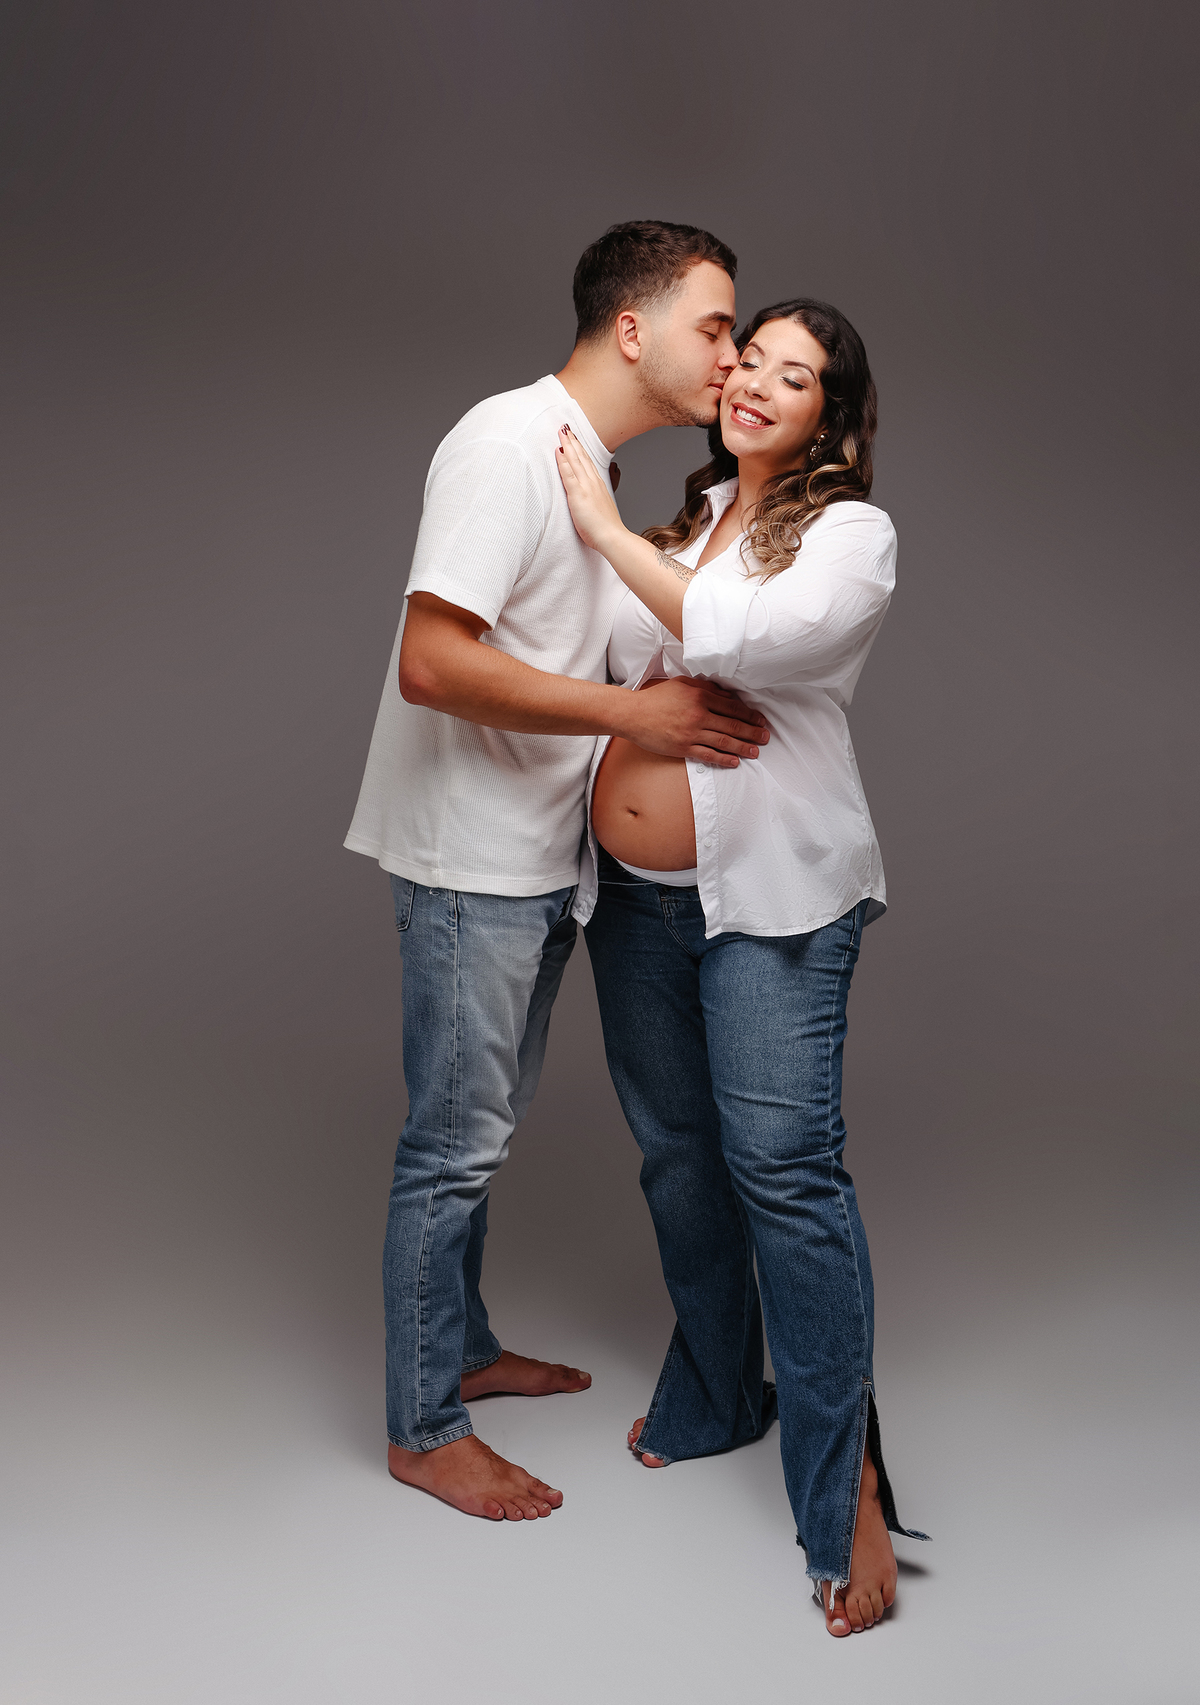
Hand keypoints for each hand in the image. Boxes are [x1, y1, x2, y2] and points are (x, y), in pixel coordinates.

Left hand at [556, 425, 623, 552]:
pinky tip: (558, 451)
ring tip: (562, 432)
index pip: (587, 463)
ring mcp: (586, 487)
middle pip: (581, 457)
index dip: (580, 449)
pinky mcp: (578, 494)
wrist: (612, 536)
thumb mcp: (601, 508)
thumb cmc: (606, 528)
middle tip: (566, 428)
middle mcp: (593, 482)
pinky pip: (568, 474)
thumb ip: (595, 499)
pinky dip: (563, 461)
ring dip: (568, 445)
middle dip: (574, 441)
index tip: (574, 439)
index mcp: (598, 485)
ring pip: (575, 461)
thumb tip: (590, 497)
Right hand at [620, 676, 769, 768]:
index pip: (732, 706)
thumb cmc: (656, 698)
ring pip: (724, 741)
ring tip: (756, 752)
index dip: (749, 715)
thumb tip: (727, 694)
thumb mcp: (682, 684)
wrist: (633, 714)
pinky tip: (735, 762)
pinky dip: (723, 759)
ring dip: (743, 747)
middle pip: (733, 725)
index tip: (760, 720)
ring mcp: (691, 732)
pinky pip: (708, 755)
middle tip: (766, 737)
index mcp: (700, 696)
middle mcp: (699, 714)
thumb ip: (705, 687)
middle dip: (752, 732)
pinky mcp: (683, 747)